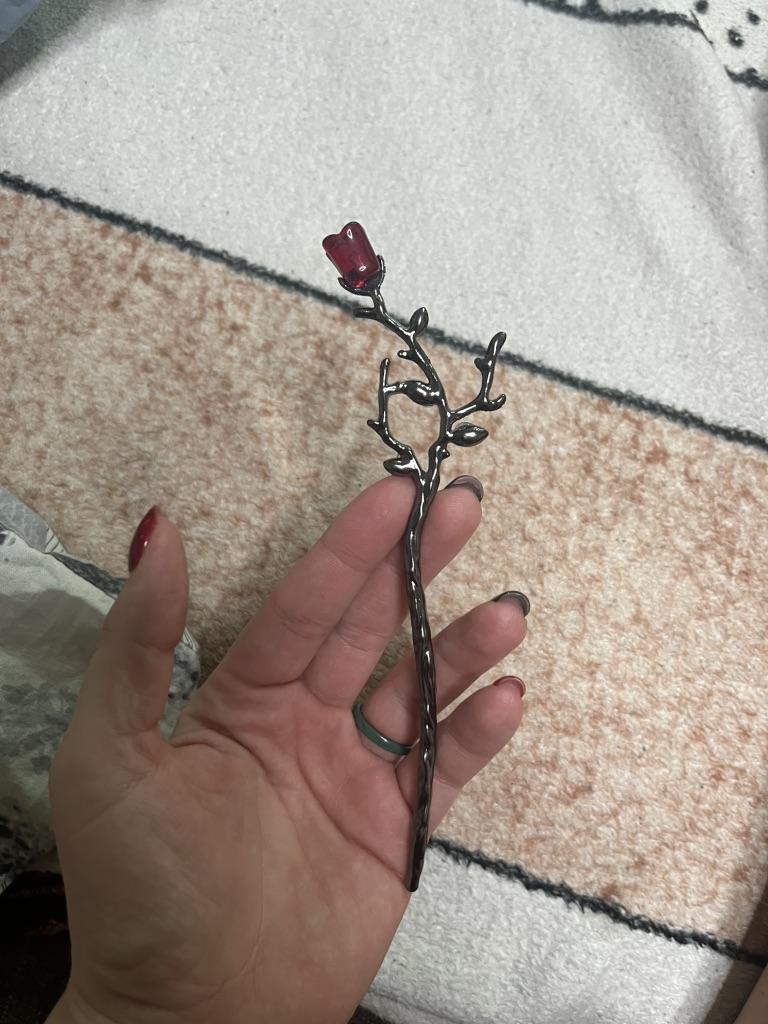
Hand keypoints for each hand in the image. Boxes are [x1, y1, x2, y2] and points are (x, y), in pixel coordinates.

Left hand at [47, 475, 526, 1023]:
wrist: (193, 1017)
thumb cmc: (139, 888)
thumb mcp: (111, 756)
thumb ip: (138, 644)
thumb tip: (162, 534)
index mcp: (241, 696)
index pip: (305, 603)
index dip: (350, 547)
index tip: (394, 493)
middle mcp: (305, 722)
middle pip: (372, 627)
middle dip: (418, 566)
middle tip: (464, 506)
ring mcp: (355, 775)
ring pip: (419, 691)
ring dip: (463, 647)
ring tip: (507, 609)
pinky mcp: (396, 831)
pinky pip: (446, 769)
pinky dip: (477, 732)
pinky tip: (508, 696)